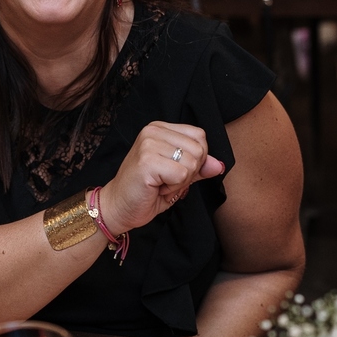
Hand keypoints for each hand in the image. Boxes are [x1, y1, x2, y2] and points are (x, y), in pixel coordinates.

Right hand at [98, 122, 224, 234]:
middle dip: (189, 173)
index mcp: (160, 129)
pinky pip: (181, 175)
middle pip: (199, 149)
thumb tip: (218, 165)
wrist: (118, 207)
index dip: (196, 159)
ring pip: (192, 163)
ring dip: (180, 182)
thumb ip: (198, 167)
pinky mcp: (147, 161)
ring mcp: (148, 144)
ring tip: (160, 184)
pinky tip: (156, 188)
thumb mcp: (178, 176)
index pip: (199, 136)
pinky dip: (173, 188)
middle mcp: (152, 131)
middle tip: (165, 180)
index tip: (173, 171)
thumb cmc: (146, 191)